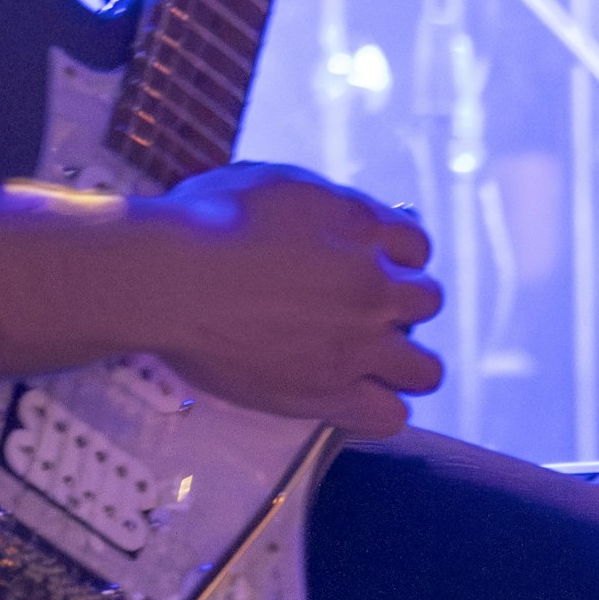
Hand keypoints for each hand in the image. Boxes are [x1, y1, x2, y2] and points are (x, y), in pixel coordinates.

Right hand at [127, 164, 443, 435]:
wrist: (171, 279)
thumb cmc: (208, 221)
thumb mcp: (275, 181)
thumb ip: (322, 204)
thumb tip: (336, 218)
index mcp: (363, 229)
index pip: (417, 243)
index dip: (394, 253)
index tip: (368, 261)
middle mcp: (373, 288)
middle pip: (428, 302)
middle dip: (400, 303)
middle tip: (358, 308)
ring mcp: (356, 347)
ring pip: (425, 370)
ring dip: (403, 361)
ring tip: (366, 359)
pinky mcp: (328, 395)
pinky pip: (388, 417)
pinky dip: (378, 408)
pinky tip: (352, 395)